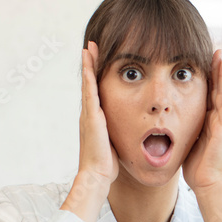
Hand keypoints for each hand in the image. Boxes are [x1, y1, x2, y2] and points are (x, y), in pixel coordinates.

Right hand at [78, 40, 118, 185]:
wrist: (97, 176)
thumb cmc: (108, 165)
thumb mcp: (116, 144)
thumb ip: (119, 134)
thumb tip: (133, 133)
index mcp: (96, 119)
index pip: (97, 93)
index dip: (98, 77)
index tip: (101, 61)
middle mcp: (90, 113)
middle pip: (90, 83)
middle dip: (91, 64)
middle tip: (92, 46)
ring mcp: (89, 113)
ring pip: (88, 83)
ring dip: (89, 64)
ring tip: (90, 46)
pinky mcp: (91, 115)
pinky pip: (90, 89)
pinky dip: (89, 73)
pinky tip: (89, 59)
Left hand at [182, 49, 221, 192]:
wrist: (206, 183)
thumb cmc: (196, 166)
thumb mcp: (185, 140)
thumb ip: (181, 128)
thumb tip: (165, 121)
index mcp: (207, 119)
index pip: (207, 91)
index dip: (207, 75)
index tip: (203, 57)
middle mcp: (217, 119)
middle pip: (217, 87)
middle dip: (217, 68)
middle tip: (217, 48)